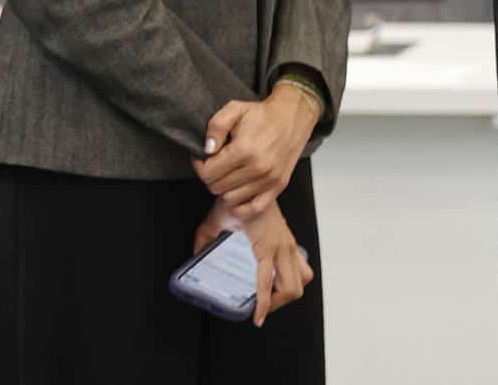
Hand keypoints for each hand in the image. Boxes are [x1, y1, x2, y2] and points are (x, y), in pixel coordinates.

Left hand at [192, 85, 320, 220]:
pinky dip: (240, 206)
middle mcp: (257, 169)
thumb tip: (207, 150)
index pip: (208, 173)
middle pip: (217, 187)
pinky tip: (235, 193)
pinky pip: (253, 209)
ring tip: (225, 174)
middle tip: (213, 164)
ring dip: (223, 189)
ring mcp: (268, 181)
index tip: (201, 157)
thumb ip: (216, 127)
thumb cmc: (261, 114)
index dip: (198, 165)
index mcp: (244, 150)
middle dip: (209, 176)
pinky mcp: (277, 187)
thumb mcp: (234, 109)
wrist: (292, 118)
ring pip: (231, 199)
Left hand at [193, 201, 313, 327]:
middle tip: (261, 309)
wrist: (254, 179)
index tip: (258, 319)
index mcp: (265, 245)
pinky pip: (302, 266)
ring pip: (303, 278)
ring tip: (272, 297)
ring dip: (290, 291)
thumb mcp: (214, 219)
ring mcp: (290, 244)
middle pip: (292, 287)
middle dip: (278, 303)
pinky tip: (280, 280)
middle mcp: (282, 246)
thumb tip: (194, 255)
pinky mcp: (292, 241)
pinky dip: (295, 278)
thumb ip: (203, 238)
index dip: (264, 305)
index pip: (266, 283)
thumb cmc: (235, 197)